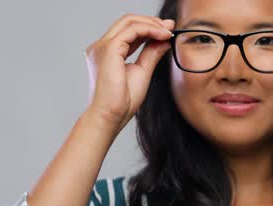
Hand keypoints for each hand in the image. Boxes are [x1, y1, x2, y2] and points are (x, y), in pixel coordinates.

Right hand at [84, 14, 174, 131]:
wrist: (110, 116)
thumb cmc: (122, 102)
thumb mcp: (142, 72)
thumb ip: (151, 54)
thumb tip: (164, 40)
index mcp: (107, 53)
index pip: (128, 32)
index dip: (148, 27)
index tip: (167, 30)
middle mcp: (101, 47)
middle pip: (127, 22)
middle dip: (151, 21)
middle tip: (170, 26)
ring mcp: (102, 46)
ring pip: (129, 21)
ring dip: (152, 24)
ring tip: (168, 31)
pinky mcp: (109, 49)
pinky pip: (132, 29)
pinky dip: (149, 29)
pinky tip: (162, 36)